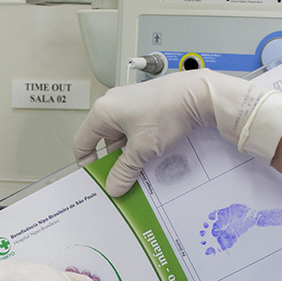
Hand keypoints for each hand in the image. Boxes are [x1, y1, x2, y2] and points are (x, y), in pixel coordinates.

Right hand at [73, 69, 281, 195]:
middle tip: (121, 180)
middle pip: (103, 141)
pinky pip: (136, 131)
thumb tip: (114, 186)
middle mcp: (113, 104)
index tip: (97, 179)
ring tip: (140, 171)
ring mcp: (131, 104)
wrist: (198, 94)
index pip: (82, 142)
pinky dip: (140, 146)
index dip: (87, 163)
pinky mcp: (147, 106)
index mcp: (103, 111)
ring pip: (122, 137)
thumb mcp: (142, 150)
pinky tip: (152, 157)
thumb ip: (125, 171)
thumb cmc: (167, 112)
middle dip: (112, 162)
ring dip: (129, 156)